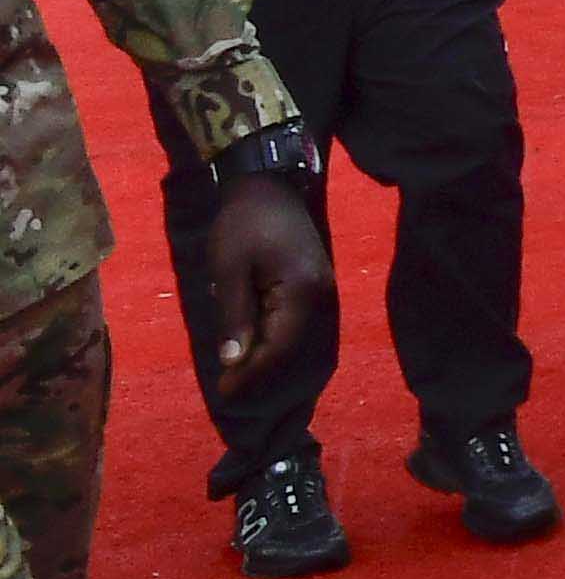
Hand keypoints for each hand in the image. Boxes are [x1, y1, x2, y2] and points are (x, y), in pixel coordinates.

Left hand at [199, 171, 332, 389]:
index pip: (281, 349)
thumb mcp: (229, 268)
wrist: (271, 187)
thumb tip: (233, 361)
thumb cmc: (244, 224)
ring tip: (245, 383)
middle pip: (299, 355)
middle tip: (230, 392)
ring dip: (278, 370)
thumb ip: (234, 316)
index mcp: (302, 293)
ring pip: (308, 349)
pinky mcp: (320, 293)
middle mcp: (323, 300)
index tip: (224, 390)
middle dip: (265, 378)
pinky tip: (267, 361)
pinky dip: (288, 354)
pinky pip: (308, 335)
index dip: (253, 375)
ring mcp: (326, 297)